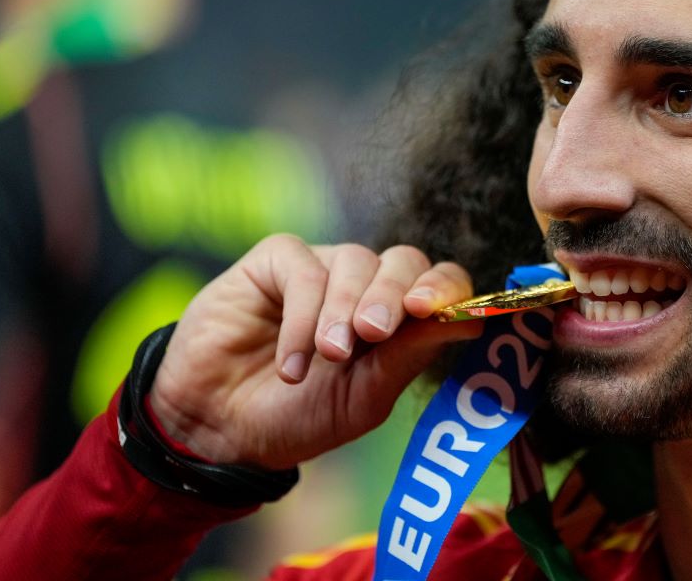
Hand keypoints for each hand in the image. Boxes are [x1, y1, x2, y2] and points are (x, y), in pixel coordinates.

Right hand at [148, 235, 482, 469]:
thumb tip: (471, 320)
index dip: (445, 287)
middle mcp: (366, 285)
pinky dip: (301, 315)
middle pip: (403, 261)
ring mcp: (322, 268)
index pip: (440, 283)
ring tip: (327, 356)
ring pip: (355, 261)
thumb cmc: (299, 415)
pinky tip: (292, 361)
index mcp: (399, 316)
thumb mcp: (364, 398)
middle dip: (391, 295)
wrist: (221, 429)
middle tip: (372, 334)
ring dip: (342, 311)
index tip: (428, 309)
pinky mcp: (275, 262)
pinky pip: (302, 267)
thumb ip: (410, 355)